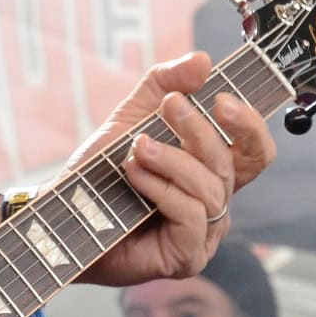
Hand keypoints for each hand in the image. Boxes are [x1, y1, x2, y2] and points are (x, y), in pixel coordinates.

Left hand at [65, 52, 274, 289]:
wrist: (62, 214)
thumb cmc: (100, 173)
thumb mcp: (131, 117)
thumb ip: (164, 85)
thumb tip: (202, 60)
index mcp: (209, 170)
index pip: (254, 150)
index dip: (250, 125)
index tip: (222, 99)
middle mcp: (214, 201)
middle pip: (232, 163)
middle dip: (200, 129)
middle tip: (169, 106)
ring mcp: (204, 232)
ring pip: (210, 188)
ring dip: (172, 160)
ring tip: (136, 147)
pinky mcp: (187, 256)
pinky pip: (191, 216)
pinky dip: (162, 189)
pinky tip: (134, 175)